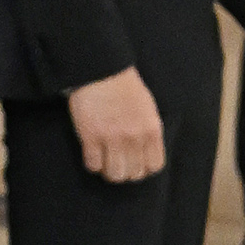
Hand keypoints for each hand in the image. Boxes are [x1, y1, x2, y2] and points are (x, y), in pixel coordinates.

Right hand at [68, 64, 166, 182]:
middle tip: (117, 163)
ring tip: (104, 162)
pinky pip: (93, 165)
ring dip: (108, 171)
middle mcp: (134, 138)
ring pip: (114, 174)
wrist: (101, 70)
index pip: (154, 166)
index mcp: (151, 130)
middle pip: (133, 174)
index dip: (143, 169)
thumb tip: (146, 153)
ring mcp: (112, 138)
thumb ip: (149, 132)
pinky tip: (92, 154)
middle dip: (125, 172)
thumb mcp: (148, 108)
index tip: (135, 164)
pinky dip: (92, 164)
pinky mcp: (91, 136)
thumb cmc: (124, 87)